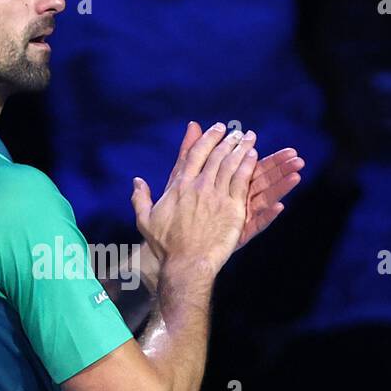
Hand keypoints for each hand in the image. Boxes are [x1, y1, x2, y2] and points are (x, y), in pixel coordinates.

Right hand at [131, 122, 256, 274]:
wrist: (187, 262)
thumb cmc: (166, 245)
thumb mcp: (145, 220)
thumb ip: (140, 198)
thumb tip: (137, 181)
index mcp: (179, 186)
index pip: (194, 154)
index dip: (206, 138)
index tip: (215, 128)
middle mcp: (199, 186)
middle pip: (216, 155)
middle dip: (227, 139)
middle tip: (236, 130)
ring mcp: (217, 196)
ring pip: (231, 164)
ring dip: (240, 148)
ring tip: (249, 136)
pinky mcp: (232, 208)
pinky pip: (242, 181)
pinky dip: (248, 165)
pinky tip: (254, 155)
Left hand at [177, 122, 303, 250]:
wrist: (179, 246)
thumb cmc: (183, 209)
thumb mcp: (184, 178)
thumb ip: (193, 153)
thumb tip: (193, 125)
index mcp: (231, 184)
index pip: (252, 166)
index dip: (270, 158)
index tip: (290, 149)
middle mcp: (239, 198)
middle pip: (263, 180)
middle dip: (280, 168)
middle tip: (297, 158)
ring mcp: (240, 216)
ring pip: (264, 199)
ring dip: (280, 187)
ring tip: (296, 176)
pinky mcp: (239, 233)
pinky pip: (256, 224)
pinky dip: (267, 216)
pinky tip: (279, 207)